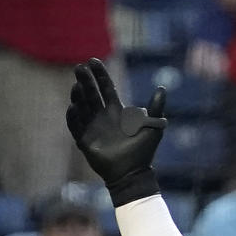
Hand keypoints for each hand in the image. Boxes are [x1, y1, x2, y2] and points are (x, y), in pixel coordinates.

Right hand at [67, 58, 166, 206]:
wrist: (132, 174)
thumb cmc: (143, 152)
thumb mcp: (152, 127)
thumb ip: (156, 108)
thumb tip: (162, 87)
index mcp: (116, 111)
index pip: (106, 88)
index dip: (99, 74)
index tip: (92, 60)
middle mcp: (102, 117)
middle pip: (91, 94)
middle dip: (85, 80)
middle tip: (79, 68)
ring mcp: (92, 128)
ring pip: (81, 107)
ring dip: (78, 96)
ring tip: (77, 87)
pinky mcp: (84, 141)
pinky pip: (75, 127)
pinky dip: (73, 117)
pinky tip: (73, 107)